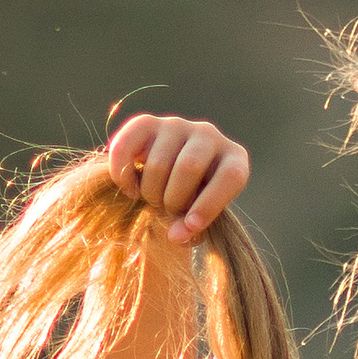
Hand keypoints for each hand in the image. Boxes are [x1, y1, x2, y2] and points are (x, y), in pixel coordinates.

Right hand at [106, 112, 249, 245]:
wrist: (167, 181)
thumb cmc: (192, 203)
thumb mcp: (200, 217)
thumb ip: (192, 229)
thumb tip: (174, 235)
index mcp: (234, 158)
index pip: (230, 176)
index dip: (209, 205)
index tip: (191, 227)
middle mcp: (209, 134)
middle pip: (188, 168)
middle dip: (173, 200)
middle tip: (166, 211)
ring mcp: (177, 124)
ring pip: (158, 164)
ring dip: (150, 193)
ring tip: (152, 200)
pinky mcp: (147, 123)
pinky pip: (126, 147)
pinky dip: (123, 176)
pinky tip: (130, 190)